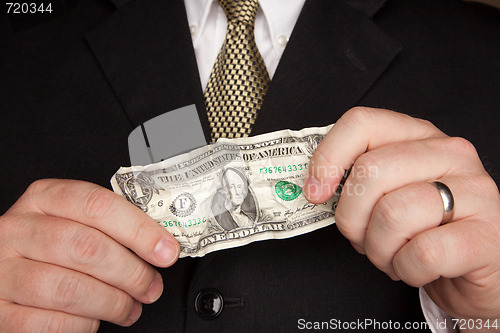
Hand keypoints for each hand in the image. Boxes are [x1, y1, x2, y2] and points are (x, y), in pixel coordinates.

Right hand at [0, 179, 179, 331]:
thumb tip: (159, 246)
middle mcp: (18, 230)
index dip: (139, 230)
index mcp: (44, 199)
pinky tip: (95, 320)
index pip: (97, 205)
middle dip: (131, 272)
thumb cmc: (50, 246)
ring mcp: (3, 270)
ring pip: (71, 289)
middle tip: (150, 286)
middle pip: (87, 247)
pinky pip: (51, 323)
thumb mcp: (74, 222)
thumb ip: (110, 227)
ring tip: (129, 306)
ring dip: (113, 303)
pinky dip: (84, 325)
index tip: (166, 250)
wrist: (2, 272)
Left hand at [304, 107, 499, 323]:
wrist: (477, 268)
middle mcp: (451, 155)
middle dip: (351, 218)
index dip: (328, 158)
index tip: (316, 192)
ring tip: (392, 254)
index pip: (362, 123)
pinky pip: (423, 253)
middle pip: (370, 172)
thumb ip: (359, 181)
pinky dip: (406, 270)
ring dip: (379, 249)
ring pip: (393, 214)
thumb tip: (315, 187)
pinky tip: (416, 268)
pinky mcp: (487, 235)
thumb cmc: (425, 229)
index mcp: (420, 137)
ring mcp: (475, 192)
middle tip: (361, 237)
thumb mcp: (390, 193)